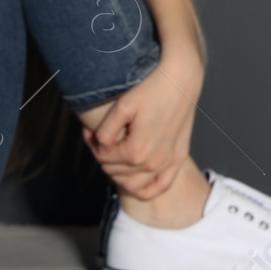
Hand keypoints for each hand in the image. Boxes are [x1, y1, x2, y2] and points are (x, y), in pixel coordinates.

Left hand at [84, 51, 202, 200]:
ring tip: (114, 154)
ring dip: (119, 174)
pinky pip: (160, 186)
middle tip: (98, 138)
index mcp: (136, 151)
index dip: (92, 144)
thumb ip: (106, 131)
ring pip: (133, 184)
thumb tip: (101, 146)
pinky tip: (136, 180)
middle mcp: (153, 163)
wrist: (181, 80)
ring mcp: (168, 163)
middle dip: (103, 156)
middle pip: (115, 171)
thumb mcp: (122, 106)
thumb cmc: (151, 89)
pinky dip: (146, 189)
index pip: (104, 158)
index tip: (89, 131)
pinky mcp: (179, 159)